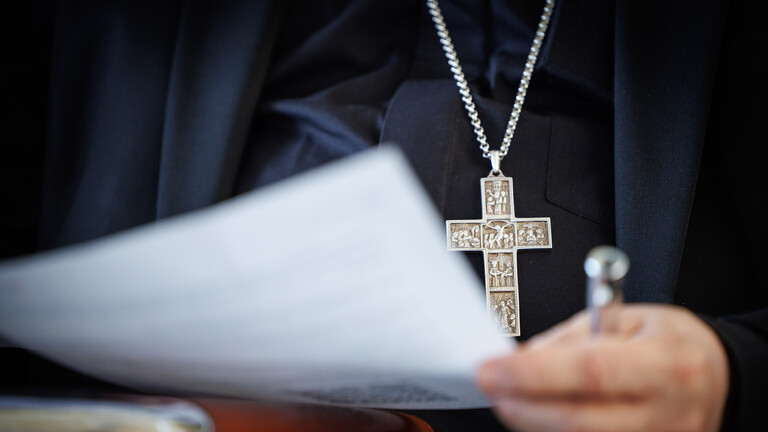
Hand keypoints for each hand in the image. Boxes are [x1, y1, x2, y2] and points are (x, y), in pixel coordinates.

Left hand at [476, 305, 728, 431]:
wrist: (719, 379)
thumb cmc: (672, 343)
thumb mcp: (628, 318)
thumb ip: (573, 338)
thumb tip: (522, 358)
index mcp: (665, 364)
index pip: (591, 372)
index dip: (534, 373)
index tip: (491, 367)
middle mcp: (665, 414)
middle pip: (578, 421)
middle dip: (521, 405)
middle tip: (488, 385)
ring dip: (531, 423)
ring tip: (506, 399)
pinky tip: (534, 417)